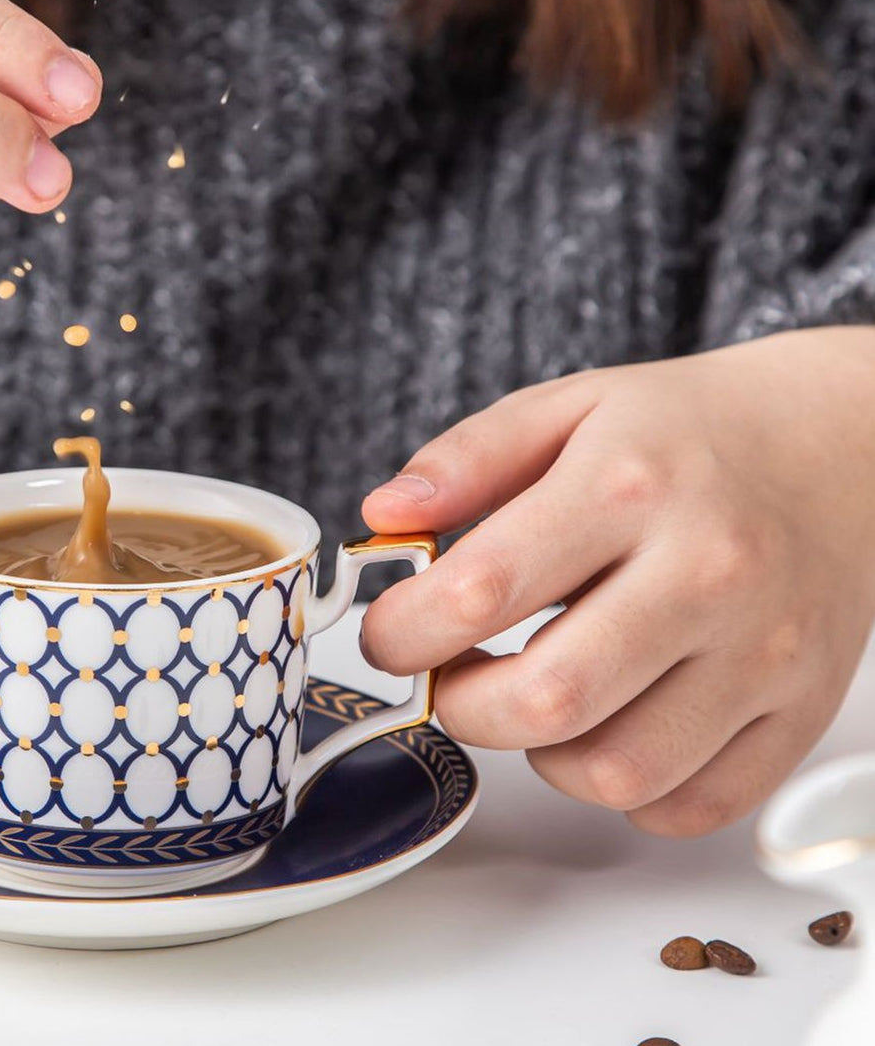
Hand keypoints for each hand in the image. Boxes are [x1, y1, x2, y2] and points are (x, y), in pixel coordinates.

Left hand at [358, 327, 874, 835]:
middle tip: (452, 678)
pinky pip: (692, 805)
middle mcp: (706, 572)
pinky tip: (608, 730)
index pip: (480, 590)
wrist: (843, 445)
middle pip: (547, 700)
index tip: (388, 636)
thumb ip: (465, 459)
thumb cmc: (690, 433)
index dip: (404, 632)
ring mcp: (764, 651)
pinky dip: (627, 792)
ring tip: (534, 698)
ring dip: (541, 755)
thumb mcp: (568, 407)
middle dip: (463, 707)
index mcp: (629, 485)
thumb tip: (384, 519)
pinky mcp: (802, 709)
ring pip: (617, 772)